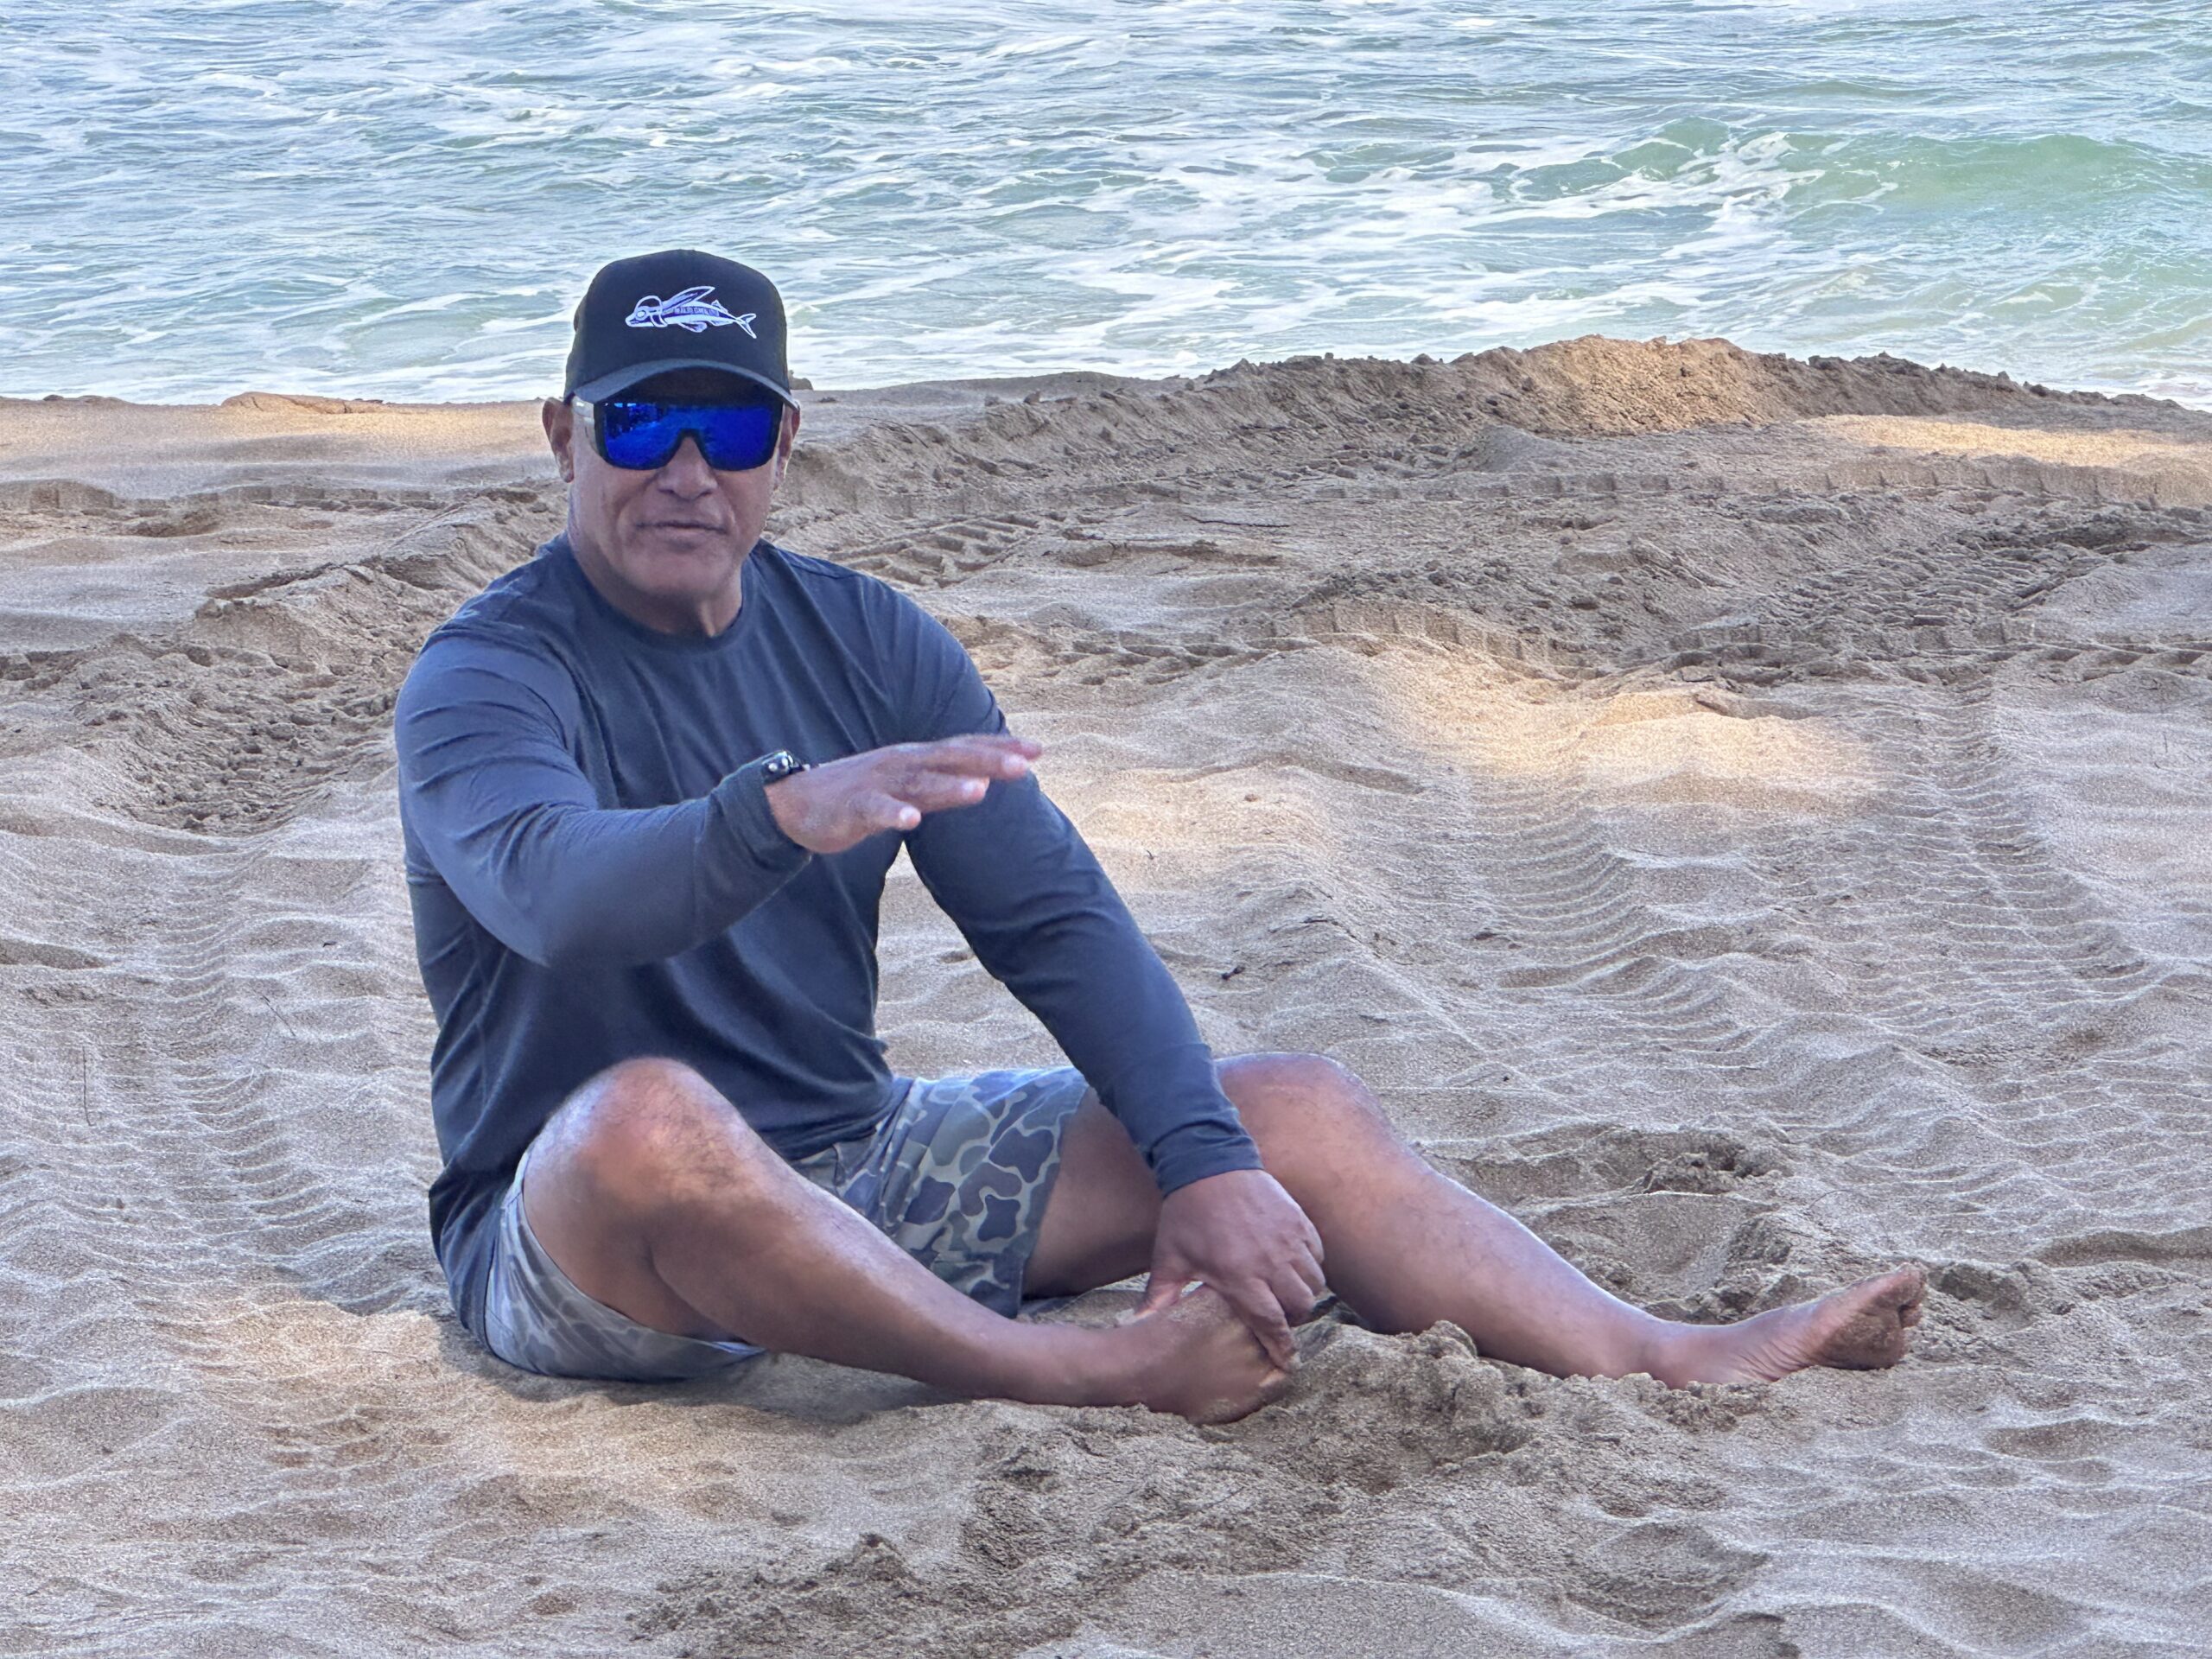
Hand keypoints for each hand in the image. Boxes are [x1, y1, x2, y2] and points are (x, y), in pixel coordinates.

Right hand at [764, 734, 1042, 854]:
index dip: (999, 747)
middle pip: (950, 760)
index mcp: (916, 759)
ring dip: (949, 787)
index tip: (1038, 750)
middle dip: (988, 761)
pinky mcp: (854, 807)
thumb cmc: (859, 794)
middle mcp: (902, 764)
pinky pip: (876, 810)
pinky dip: (894, 814)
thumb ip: (942, 782)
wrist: (795, 804)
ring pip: (919, 784)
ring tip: (980, 790)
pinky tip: (911, 820)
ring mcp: (878, 784)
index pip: (964, 748)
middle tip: (1024, 766)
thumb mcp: (907, 784)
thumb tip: (985, 781)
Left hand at [1137, 1169, 1325, 1369]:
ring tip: (1286, 1293)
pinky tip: (1292, 1266)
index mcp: (1239, 1276)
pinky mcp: (1299, 1221)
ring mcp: (1289, 1239)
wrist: (1207, 1163)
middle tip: (1279, 1319)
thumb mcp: (1168, 1258)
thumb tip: (1136, 1328)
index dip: (1282, 1348)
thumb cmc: (1185, 1215)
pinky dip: (1311, 1266)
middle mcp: (1270, 1261)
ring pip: (1314, 1282)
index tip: (1287, 1364)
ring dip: (1304, 1293)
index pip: (1271, 1323)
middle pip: (1301, 1307)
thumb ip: (1158, 1298)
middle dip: (1293, 1321)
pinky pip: (1318, 1255)